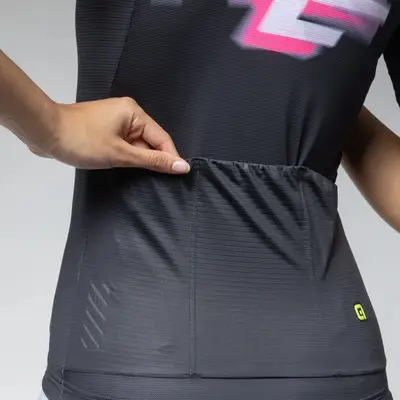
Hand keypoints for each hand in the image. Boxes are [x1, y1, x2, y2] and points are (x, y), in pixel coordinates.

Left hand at [30, 97, 189, 173]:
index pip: (162, 138)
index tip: (179, 177)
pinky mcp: (104, 130)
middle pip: (150, 140)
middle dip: (154, 160)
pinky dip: (127, 156)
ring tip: (144, 179)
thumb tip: (182, 165)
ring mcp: (115, 121)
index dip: (171, 158)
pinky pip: (124, 144)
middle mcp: (127, 114)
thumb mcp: (121, 153)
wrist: (43, 131)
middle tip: (161, 183)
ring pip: (137, 144)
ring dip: (139, 160)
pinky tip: (127, 169)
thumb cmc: (82, 140)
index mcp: (134, 113)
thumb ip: (152, 160)